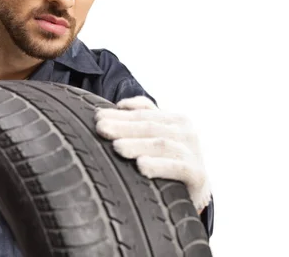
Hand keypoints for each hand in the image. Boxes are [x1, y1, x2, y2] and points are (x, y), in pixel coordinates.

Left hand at [95, 96, 210, 212]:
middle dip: (123, 127)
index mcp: (175, 119)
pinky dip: (159, 165)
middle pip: (149, 127)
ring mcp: (193, 153)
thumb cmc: (171, 159)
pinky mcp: (198, 175)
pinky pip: (178, 168)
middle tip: (101, 128)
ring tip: (117, 146)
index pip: (142, 114)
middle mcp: (186, 133)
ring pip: (161, 145)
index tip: (97, 116)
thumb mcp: (159, 134)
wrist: (198, 190)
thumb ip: (144, 115)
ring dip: (137, 145)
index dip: (119, 115)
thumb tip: (120, 105)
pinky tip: (141, 165)